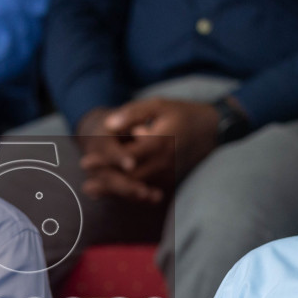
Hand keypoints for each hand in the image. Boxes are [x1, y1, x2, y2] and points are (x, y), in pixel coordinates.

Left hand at [75, 100, 217, 201]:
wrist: (212, 129)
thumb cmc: (181, 113)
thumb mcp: (158, 105)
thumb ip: (133, 113)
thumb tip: (108, 124)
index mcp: (160, 142)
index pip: (128, 156)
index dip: (106, 161)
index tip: (85, 162)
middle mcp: (165, 161)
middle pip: (131, 178)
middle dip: (108, 183)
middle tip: (86, 187)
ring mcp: (169, 173)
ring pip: (139, 187)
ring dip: (116, 191)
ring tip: (94, 192)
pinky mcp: (171, 179)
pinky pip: (149, 189)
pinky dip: (131, 192)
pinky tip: (112, 193)